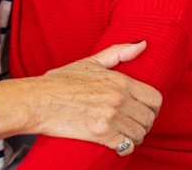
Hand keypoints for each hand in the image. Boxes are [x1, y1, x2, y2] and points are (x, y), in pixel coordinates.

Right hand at [0, 42, 161, 155]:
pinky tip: (115, 144)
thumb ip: (118, 53)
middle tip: (131, 124)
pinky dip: (123, 148)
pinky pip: (126, 146)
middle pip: (148, 119)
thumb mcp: (90, 62)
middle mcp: (118, 98)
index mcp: (119, 80)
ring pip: (139, 134)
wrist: (36, 100)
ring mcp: (111, 117)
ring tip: (123, 134)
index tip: (143, 110)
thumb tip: (143, 43)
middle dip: (142, 123)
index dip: (151, 107)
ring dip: (133, 136)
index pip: (154, 99)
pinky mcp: (101, 134)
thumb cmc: (59, 81)